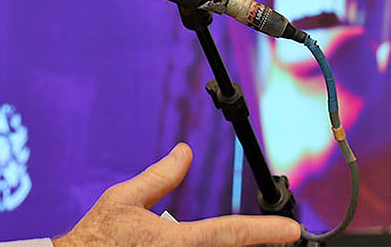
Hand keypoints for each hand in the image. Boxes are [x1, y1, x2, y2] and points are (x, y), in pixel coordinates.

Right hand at [53, 143, 300, 246]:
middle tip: (274, 236)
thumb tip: (184, 153)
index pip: (230, 233)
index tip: (292, 230)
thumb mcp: (124, 199)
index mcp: (176, 241)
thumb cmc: (98, 236)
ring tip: (246, 239)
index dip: (265, 230)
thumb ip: (159, 177)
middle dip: (252, 244)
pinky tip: (205, 245)